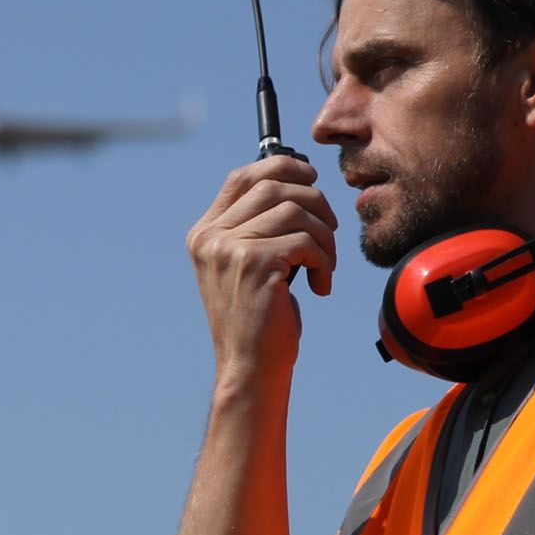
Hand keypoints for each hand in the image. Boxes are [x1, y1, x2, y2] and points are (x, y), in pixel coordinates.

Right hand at [186, 154, 337, 384]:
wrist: (250, 368)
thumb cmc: (257, 320)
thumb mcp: (246, 267)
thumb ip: (256, 228)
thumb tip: (297, 182)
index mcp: (204, 233)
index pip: (242, 176)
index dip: (282, 167)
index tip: (311, 177)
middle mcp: (210, 237)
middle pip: (274, 185)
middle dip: (314, 201)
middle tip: (329, 231)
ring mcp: (229, 248)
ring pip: (296, 211)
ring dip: (324, 237)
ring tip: (325, 266)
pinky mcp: (255, 263)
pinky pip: (305, 240)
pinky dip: (324, 260)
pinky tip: (320, 286)